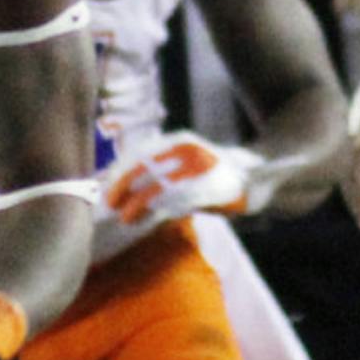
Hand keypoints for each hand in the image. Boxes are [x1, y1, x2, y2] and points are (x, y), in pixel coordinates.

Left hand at [103, 131, 259, 224]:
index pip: (140, 153)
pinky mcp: (212, 189)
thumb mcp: (182, 162)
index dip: (119, 171)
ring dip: (139, 204)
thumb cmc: (209, 173)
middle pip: (145, 167)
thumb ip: (156, 168)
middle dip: (122, 187)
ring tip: (126, 218)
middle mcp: (189, 150)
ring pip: (160, 187)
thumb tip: (117, 182)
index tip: (105, 186)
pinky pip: (179, 201)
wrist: (255, 178)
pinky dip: (162, 211)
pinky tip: (151, 219)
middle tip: (110, 204)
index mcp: (179, 140)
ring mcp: (201, 169)